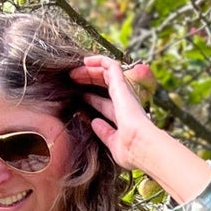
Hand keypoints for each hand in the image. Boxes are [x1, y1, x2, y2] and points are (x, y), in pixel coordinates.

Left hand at [69, 55, 161, 172]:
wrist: (138, 145)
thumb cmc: (129, 150)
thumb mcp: (112, 142)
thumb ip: (104, 132)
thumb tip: (94, 123)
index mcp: (122, 116)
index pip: (104, 103)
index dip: (91, 98)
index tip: (77, 97)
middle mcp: (124, 101)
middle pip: (103, 85)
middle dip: (88, 81)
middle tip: (72, 80)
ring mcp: (123, 92)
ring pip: (106, 73)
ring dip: (90, 70)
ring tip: (75, 71)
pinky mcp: (121, 84)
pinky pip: (110, 65)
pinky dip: (99, 60)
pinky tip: (86, 60)